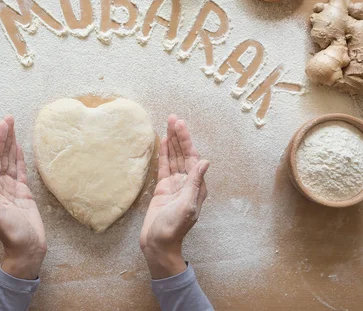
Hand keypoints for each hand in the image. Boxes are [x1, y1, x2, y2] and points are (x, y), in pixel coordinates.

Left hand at [0, 116, 46, 279]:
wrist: (27, 248)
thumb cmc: (10, 233)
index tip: (3, 125)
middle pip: (2, 155)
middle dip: (4, 137)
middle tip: (8, 118)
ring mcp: (12, 187)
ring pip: (11, 160)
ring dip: (11, 143)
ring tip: (13, 126)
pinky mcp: (24, 192)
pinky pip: (20, 170)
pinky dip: (19, 158)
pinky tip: (19, 147)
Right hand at [140, 115, 208, 278]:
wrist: (158, 244)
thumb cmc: (174, 228)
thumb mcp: (186, 206)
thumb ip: (194, 183)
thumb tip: (205, 161)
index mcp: (196, 186)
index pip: (192, 157)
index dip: (186, 140)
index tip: (180, 125)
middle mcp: (187, 182)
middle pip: (183, 154)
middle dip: (179, 136)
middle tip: (173, 117)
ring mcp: (174, 184)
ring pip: (174, 157)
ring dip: (171, 141)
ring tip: (168, 123)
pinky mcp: (162, 188)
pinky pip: (163, 166)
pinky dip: (163, 153)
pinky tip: (162, 141)